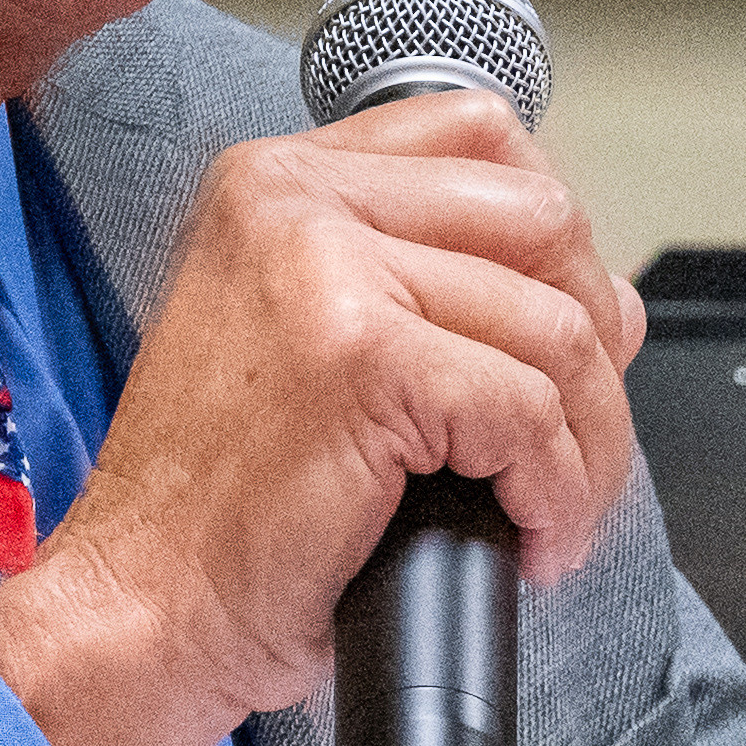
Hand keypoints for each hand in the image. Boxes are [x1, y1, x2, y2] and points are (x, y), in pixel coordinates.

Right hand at [0, 91, 645, 745]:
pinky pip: (527, 410)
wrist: (144, 608)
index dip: (556, 244)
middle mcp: (295, 199)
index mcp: (279, 181)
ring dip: (588, 441)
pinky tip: (529, 538)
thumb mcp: (312, 341)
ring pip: (555, 326)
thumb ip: (423, 283)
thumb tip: (601, 298)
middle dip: (595, 345)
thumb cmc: (227, 507)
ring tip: (553, 512)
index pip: (483, 136)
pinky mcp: (361, 360)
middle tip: (574, 441)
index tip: (560, 337)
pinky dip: (556, 489)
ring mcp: (325, 270)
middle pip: (543, 222)